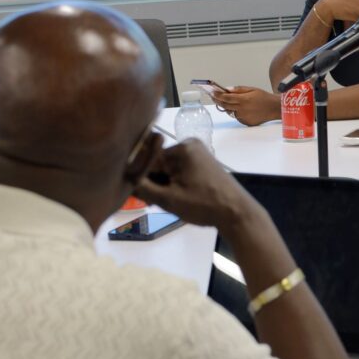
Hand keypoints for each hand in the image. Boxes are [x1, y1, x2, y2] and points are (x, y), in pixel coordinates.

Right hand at [134, 139, 263, 230]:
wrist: (238, 214)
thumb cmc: (205, 206)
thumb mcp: (169, 200)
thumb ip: (142, 188)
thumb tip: (121, 179)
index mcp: (181, 148)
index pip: (147, 160)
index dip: (141, 179)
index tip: (141, 196)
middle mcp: (189, 144)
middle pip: (157, 163)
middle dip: (153, 183)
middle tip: (154, 204)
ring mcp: (197, 153)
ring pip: (167, 168)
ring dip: (163, 185)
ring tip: (166, 203)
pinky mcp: (203, 163)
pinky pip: (179, 170)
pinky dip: (174, 184)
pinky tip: (176, 199)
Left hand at [211, 86, 279, 125]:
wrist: (274, 108)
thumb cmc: (264, 97)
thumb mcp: (252, 89)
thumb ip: (239, 89)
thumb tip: (227, 89)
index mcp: (243, 100)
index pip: (226, 97)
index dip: (217, 95)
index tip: (212, 92)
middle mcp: (242, 109)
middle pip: (225, 105)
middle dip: (218, 100)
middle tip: (213, 97)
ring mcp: (243, 117)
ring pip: (230, 112)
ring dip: (227, 107)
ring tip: (227, 102)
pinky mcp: (246, 122)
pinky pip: (237, 117)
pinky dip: (236, 112)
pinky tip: (241, 109)